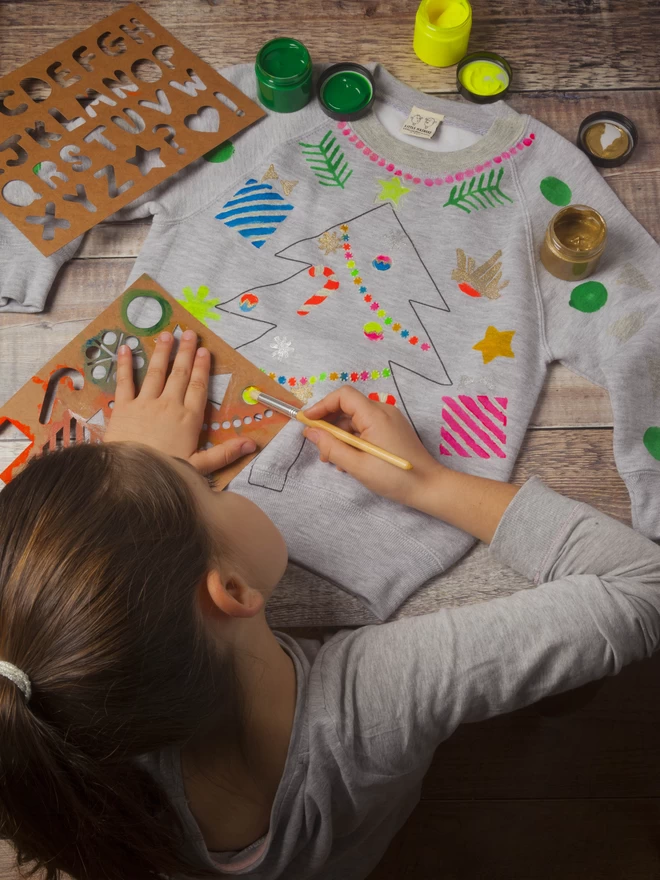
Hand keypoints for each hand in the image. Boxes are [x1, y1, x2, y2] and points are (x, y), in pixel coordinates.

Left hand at [104, 329, 255, 475]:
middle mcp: (169, 405)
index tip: (205, 351)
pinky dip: (125, 364)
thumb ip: (225, 453)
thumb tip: (252, 445)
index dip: (201, 368)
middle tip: (189, 333)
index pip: (198, 387)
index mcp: (189, 418)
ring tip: (166, 335)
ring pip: (155, 372)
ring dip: (162, 352)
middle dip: (185, 352)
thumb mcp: (200, 467)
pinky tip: (126, 348)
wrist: (132, 477)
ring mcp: (145, 404)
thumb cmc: (167, 473)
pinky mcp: (123, 407)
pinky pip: (125, 381)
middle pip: (179, 374)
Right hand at [302, 387, 443, 508]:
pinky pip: (367, 427)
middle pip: (348, 407)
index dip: (322, 405)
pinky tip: (350, 460)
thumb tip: (311, 432)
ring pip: (356, 419)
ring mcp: (390, 420)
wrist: (429, 487)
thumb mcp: (357, 465)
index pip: (343, 395)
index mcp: (375, 415)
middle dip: (330, 425)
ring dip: (341, 436)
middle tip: (320, 448)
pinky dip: (354, 439)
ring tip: (335, 460)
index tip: (308, 421)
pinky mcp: (393, 430)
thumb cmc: (394, 477)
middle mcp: (383, 411)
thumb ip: (332, 447)